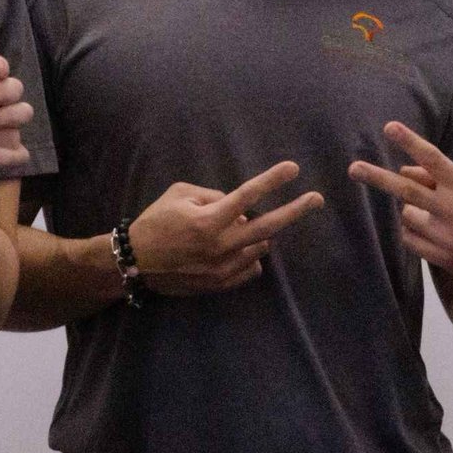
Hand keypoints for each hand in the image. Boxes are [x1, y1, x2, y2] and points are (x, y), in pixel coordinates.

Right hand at [128, 167, 324, 294]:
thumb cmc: (156, 222)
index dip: (272, 180)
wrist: (135, 263)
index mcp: (209, 220)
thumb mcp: (180, 194)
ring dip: (258, 234)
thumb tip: (238, 205)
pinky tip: (241, 248)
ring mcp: (223, 268)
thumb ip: (213, 195)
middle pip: (269, 227)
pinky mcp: (220, 284)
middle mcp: (221, 245)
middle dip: (295, 210)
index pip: (248, 195)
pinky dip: (251, 255)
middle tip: (317, 199)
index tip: (293, 169)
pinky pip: (251, 268)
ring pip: (260, 247)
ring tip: (240, 227)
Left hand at [349, 121, 452, 285]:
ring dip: (412, 210)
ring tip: (433, 213)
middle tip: (354, 169)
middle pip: (407, 190)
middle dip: (377, 178)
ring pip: (407, 215)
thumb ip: (444, 180)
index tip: (389, 128)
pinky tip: (430, 230)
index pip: (433, 159)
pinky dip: (413, 231)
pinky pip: (410, 239)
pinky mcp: (443, 257)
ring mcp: (447, 236)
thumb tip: (406, 172)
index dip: (409, 142)